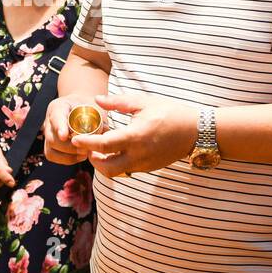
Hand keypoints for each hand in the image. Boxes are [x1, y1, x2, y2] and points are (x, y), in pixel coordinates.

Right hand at [42, 95, 98, 165]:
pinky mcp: (50, 146)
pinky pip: (53, 156)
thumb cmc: (89, 108)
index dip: (59, 127)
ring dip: (68, 156)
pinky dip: (67, 159)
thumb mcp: (95, 108)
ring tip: (84, 154)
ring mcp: (48, 135)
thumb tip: (104, 132)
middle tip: (85, 150)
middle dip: (69, 147)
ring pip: (50, 150)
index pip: (56, 116)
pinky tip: (80, 156)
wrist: (81, 109)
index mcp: (59, 107)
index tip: (64, 136)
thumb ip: (99, 119)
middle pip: (52, 138)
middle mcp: (50, 121)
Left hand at [71, 92, 197, 176]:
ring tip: (101, 149)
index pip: (104, 145)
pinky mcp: (150, 168)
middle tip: (88, 147)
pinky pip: (128, 170)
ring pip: (117, 172)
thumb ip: (118, 102)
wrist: (196, 130)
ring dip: (105, 164)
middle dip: (93, 160)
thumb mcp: (144, 102)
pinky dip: (118, 163)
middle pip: (107, 168)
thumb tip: (97, 100)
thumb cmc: (170, 112)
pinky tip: (118, 150)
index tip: (75, 138)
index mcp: (135, 136)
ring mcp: (145, 164)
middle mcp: (139, 155)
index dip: (87, 143)